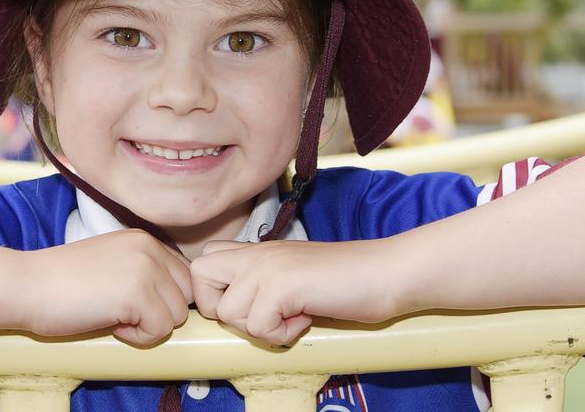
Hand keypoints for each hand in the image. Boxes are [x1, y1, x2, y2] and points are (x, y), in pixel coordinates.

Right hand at [16, 229, 192, 345]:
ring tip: (113, 316)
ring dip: (148, 325)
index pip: (183, 276)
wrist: (26, 286)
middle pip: (186, 295)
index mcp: (145, 239)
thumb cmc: (61, 282)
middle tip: (120, 311)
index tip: (129, 303)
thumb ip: (143, 270)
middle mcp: (150, 247)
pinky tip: (110, 324)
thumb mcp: (112, 262)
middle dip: (159, 312)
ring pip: (177, 315)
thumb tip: (175, 299)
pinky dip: (138, 337)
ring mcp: (146, 268)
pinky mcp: (137, 293)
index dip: (161, 298)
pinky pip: (160, 330)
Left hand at [190, 240, 402, 345]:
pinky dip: (284, 335)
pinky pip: (259, 326)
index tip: (251, 308)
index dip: (215, 294)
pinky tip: (308, 317)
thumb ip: (262, 284)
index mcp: (256, 250)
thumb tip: (234, 315)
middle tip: (261, 314)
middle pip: (198, 275)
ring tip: (295, 315)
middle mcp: (256, 253)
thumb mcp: (293, 277)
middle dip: (221, 308)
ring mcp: (267, 266)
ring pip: (229, 312)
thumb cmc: (345, 281)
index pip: (203, 262)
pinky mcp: (282, 284)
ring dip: (262, 328)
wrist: (385, 273)